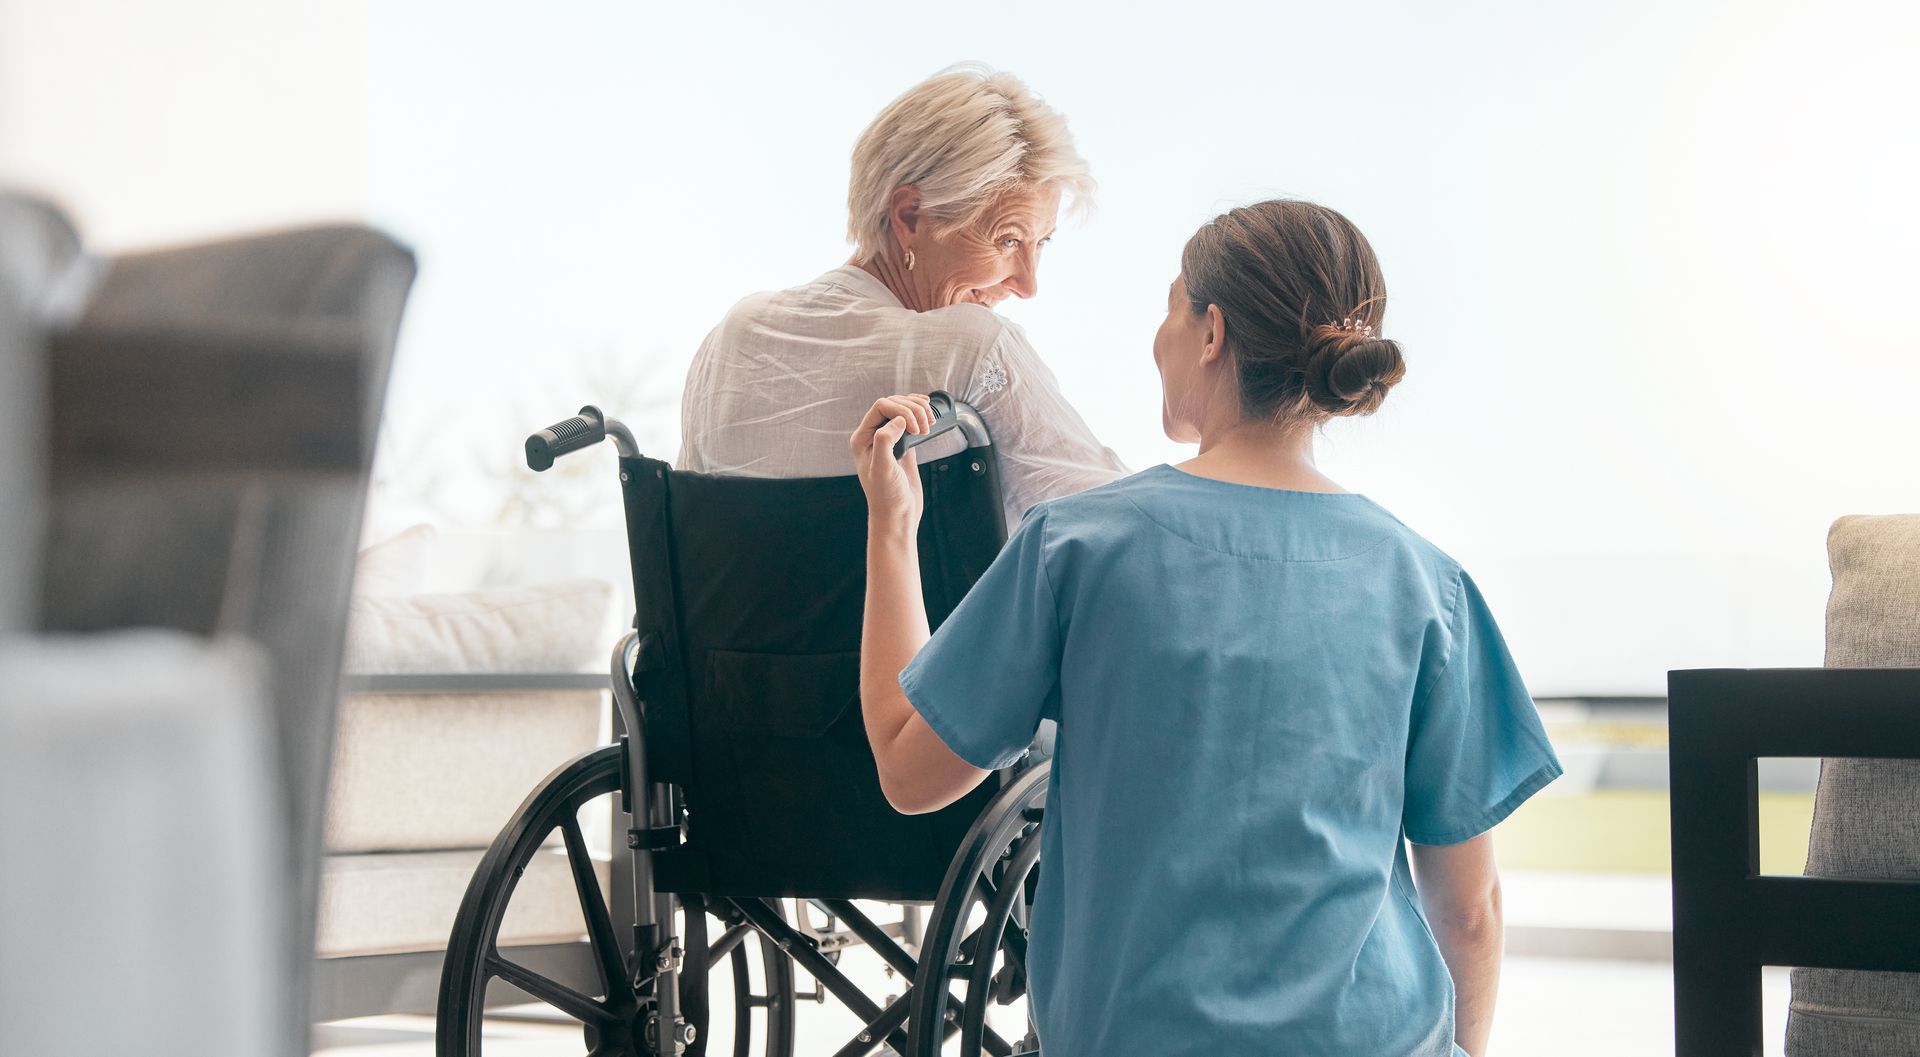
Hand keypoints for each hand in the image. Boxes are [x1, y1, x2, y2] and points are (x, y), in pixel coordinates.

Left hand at [850, 393, 933, 530]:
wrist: (898, 515)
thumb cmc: (887, 496)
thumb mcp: (882, 469)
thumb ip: (885, 440)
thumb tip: (898, 420)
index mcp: (862, 438)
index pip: (880, 407)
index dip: (900, 410)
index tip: (914, 427)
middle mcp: (873, 437)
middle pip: (893, 405)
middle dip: (912, 410)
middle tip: (925, 427)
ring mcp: (890, 440)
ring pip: (903, 411)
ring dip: (919, 411)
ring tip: (929, 423)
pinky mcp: (904, 446)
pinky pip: (911, 423)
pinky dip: (922, 416)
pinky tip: (930, 419)